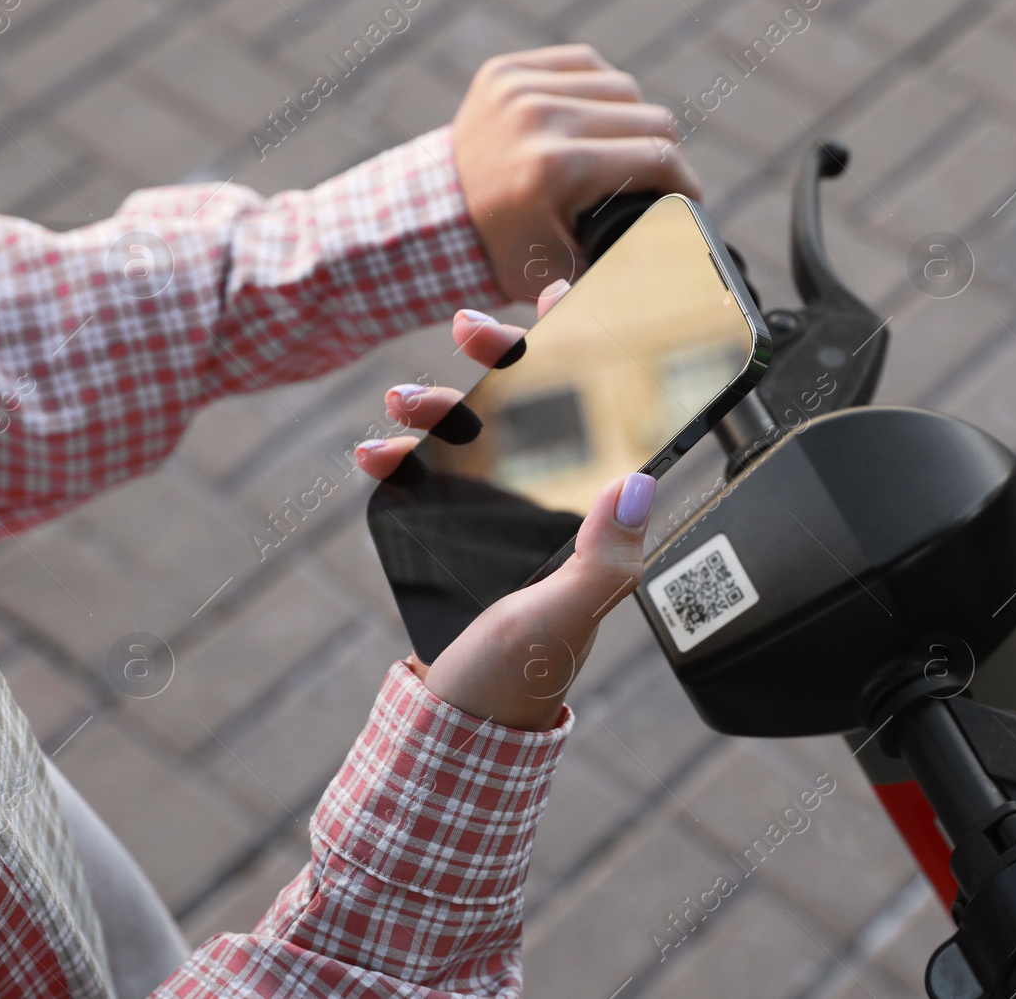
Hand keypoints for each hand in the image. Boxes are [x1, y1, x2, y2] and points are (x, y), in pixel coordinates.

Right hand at [354, 281, 655, 730]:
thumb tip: (641, 481)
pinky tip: (374, 454)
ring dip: (434, 402)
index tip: (566, 296)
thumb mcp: (568, 615)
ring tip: (402, 402)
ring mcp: (491, 508)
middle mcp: (544, 497)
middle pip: (527, 404)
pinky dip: (395, 455)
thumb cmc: (522, 671)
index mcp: (588, 511)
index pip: (596, 414)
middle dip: (499, 356)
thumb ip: (604, 556)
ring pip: (467, 428)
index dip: (587, 352)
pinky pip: (420, 474)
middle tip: (472, 329)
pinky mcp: (444, 525)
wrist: (454, 719)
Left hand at [451, 43, 702, 305]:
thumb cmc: (504, 255)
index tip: (690, 200)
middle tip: (657, 182)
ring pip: (622, 86)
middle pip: (649, 117)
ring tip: (624, 152)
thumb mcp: (568, 271)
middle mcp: (539, 116)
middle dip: (663, 154)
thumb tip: (679, 244)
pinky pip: (584, 65)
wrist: (429, 221)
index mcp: (555, 167)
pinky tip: (596, 121)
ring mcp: (520, 87)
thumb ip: (624, 259)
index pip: (657, 157)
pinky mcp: (506, 71)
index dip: (687, 181)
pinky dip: (599, 92)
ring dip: (633, 120)